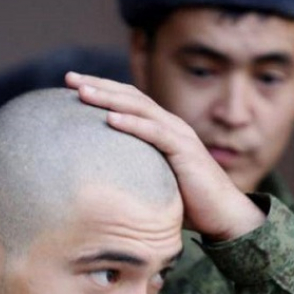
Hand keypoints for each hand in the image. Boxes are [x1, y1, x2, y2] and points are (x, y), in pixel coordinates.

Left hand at [65, 72, 264, 240]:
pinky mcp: (185, 150)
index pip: (126, 101)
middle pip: (129, 97)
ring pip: (140, 108)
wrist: (224, 215)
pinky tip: (110, 119)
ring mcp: (178, 135)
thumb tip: (97, 178)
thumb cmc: (186, 202)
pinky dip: (132, 124)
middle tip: (69, 78)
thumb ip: (131, 170)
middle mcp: (169, 125)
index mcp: (160, 128)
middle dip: (98, 85)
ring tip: (83, 92)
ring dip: (110, 99)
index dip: (100, 89)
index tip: (70, 84)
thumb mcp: (151, 180)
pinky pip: (155, 133)